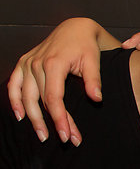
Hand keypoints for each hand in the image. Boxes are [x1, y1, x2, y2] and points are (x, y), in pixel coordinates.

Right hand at [7, 17, 113, 145]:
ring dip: (33, 118)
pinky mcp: (24, 63)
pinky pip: (13, 85)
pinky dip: (14, 101)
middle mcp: (36, 64)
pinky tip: (20, 116)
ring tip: (43, 136)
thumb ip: (94, 80)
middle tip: (65, 140)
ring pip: (26, 97)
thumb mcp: (94, 60)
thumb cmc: (86, 45)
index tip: (68, 135)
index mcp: (54, 64)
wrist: (75, 28)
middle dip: (53, 123)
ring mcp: (28, 63)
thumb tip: (97, 99)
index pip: (54, 98)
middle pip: (41, 101)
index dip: (60, 119)